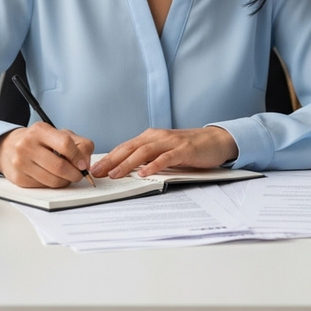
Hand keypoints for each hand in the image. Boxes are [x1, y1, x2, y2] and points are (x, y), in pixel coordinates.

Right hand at [0, 122, 94, 187]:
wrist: (9, 147)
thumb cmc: (39, 140)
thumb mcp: (58, 134)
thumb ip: (78, 143)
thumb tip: (86, 162)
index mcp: (40, 130)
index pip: (65, 144)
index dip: (78, 157)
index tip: (84, 164)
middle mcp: (27, 145)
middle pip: (59, 166)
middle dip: (75, 174)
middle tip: (79, 174)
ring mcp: (21, 163)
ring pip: (52, 180)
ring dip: (65, 181)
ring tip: (66, 176)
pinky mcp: (18, 178)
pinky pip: (44, 187)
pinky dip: (53, 184)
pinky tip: (52, 176)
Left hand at [90, 126, 237, 179]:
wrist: (215, 140)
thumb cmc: (189, 147)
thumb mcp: (164, 150)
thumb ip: (149, 157)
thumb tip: (127, 170)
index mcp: (151, 137)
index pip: (125, 147)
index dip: (109, 157)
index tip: (95, 169)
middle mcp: (158, 137)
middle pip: (130, 148)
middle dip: (112, 160)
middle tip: (97, 173)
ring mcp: (171, 142)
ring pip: (144, 152)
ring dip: (128, 163)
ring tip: (115, 174)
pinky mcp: (184, 150)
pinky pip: (166, 158)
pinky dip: (154, 165)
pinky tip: (144, 173)